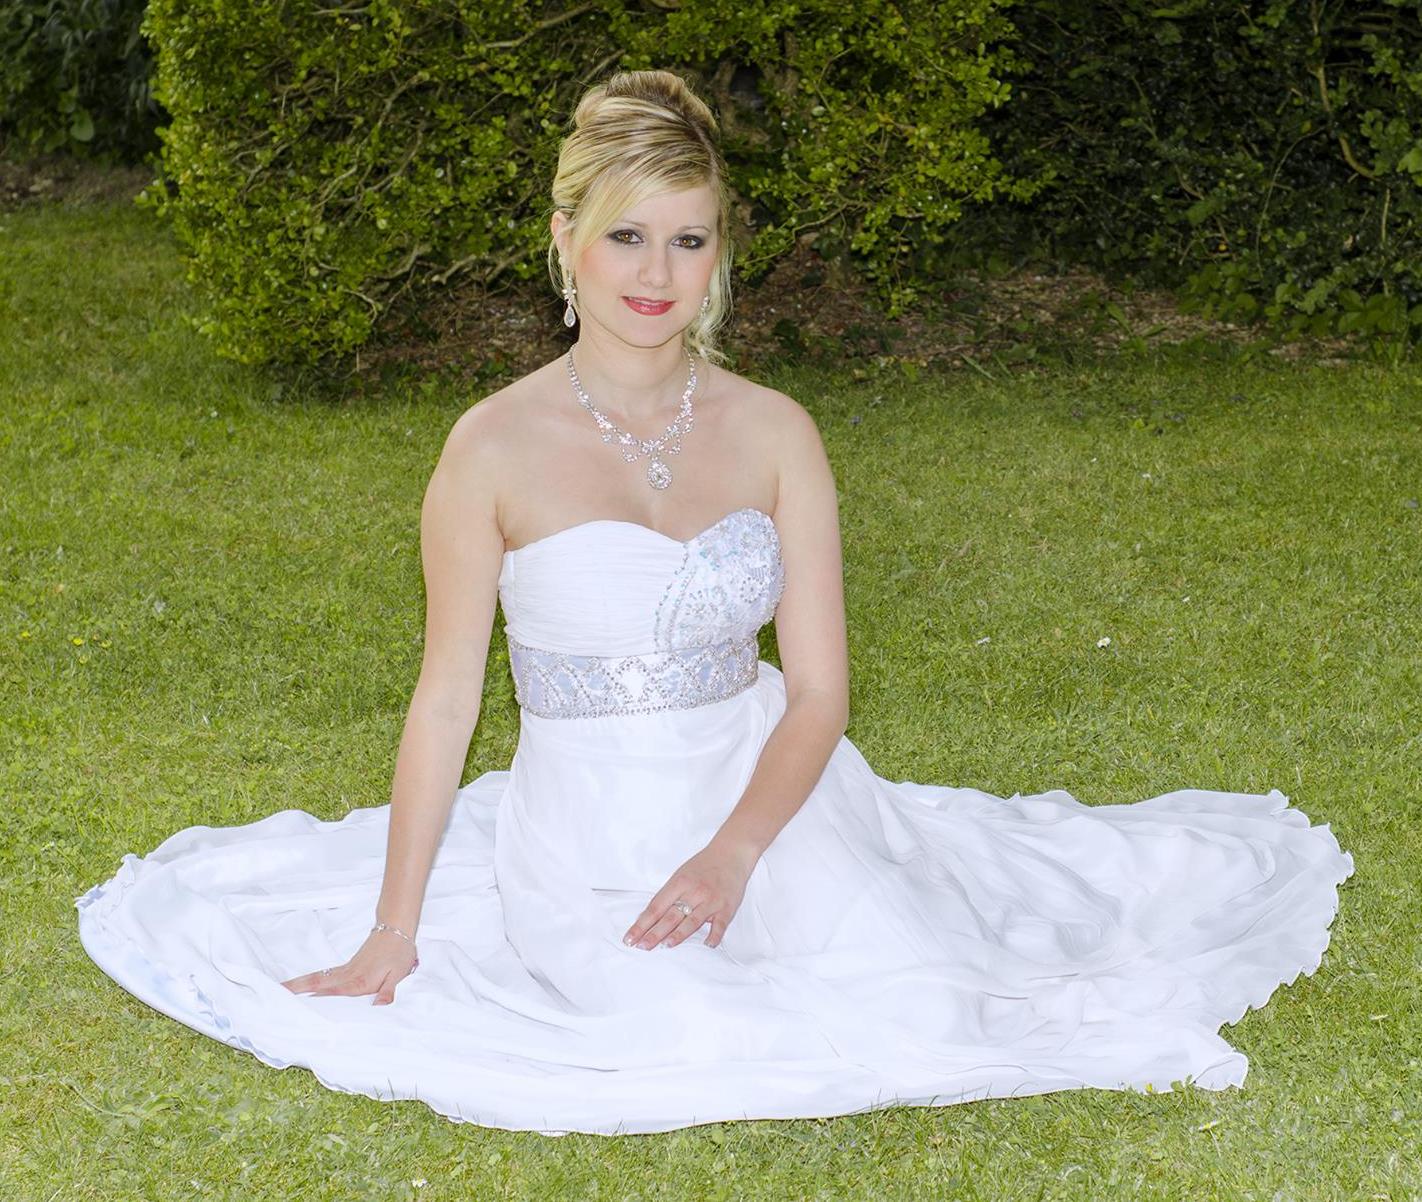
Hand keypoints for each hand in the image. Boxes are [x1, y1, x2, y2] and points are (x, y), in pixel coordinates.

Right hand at [281, 927, 418, 1005]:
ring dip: (298, 984)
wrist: (396, 929)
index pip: (332, 994)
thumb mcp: (398, 974)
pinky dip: (310, 981)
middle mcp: (347, 976)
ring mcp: (345, 970)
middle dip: (295, 989)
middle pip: (317, 983)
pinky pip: (324, 975)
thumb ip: (388, 991)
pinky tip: (303, 987)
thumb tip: (379, 1007)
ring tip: (278, 990)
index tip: (295, 1008)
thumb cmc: (399, 952)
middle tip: (273, 995)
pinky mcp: (347, 967)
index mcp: (359, 981)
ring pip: (317, 978)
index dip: (315, 1002)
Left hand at [623, 837, 758, 950]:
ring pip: (692, 921)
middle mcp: (693, 892)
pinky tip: (708, 944)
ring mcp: (710, 900)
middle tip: (641, 946)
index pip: (656, 907)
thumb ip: (668, 896)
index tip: (630, 938)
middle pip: (670, 916)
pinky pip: (720, 924)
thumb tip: (649, 917)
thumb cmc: (703, 866)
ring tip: (666, 945)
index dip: (641, 924)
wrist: (731, 853)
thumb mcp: (681, 875)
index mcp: (679, 883)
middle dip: (654, 933)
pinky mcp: (726, 907)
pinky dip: (714, 935)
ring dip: (679, 934)